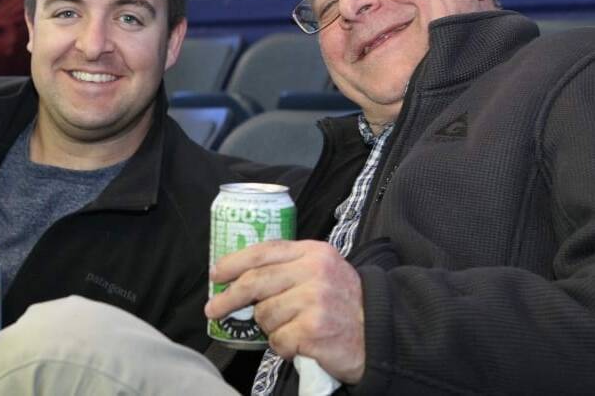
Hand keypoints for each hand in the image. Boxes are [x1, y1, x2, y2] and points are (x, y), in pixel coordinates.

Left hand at [205, 240, 365, 383]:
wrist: (382, 329)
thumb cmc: (345, 300)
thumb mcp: (323, 269)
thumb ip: (290, 266)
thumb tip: (243, 276)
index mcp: (312, 252)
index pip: (264, 251)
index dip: (235, 262)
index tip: (217, 274)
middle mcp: (313, 272)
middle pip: (256, 281)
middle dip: (229, 297)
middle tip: (214, 309)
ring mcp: (314, 300)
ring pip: (265, 314)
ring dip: (270, 326)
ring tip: (290, 327)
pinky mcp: (314, 329)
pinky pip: (278, 339)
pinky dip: (283, 346)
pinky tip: (299, 343)